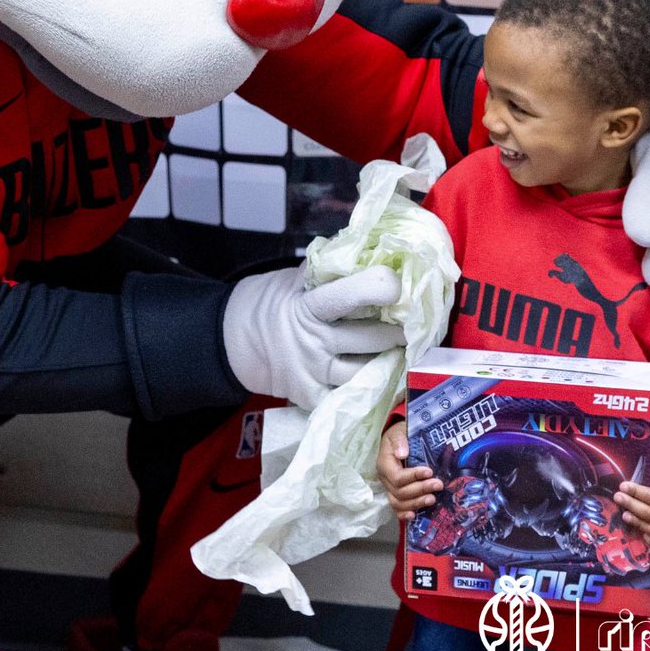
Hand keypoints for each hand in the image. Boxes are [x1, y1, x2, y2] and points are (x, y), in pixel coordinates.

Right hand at [223, 262, 404, 410]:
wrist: (233, 342)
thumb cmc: (268, 303)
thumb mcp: (290, 280)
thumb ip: (324, 272)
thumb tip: (364, 252)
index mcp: (307, 307)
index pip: (347, 296)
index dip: (377, 287)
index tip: (397, 283)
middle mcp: (313, 342)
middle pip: (370, 339)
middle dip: (399, 332)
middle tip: (416, 324)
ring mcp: (314, 374)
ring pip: (367, 372)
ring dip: (392, 362)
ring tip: (407, 351)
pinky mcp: (312, 397)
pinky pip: (351, 397)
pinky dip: (371, 389)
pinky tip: (386, 378)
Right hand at [377, 421, 441, 520]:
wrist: (398, 439)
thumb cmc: (400, 435)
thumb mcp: (398, 433)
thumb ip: (399, 441)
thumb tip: (402, 454)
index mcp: (384, 464)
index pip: (397, 477)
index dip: (413, 477)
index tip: (429, 471)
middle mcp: (385, 479)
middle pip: (399, 492)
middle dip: (420, 489)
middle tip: (438, 485)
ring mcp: (389, 488)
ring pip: (398, 503)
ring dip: (416, 503)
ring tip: (432, 499)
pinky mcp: (396, 494)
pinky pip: (397, 509)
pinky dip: (404, 514)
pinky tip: (414, 516)